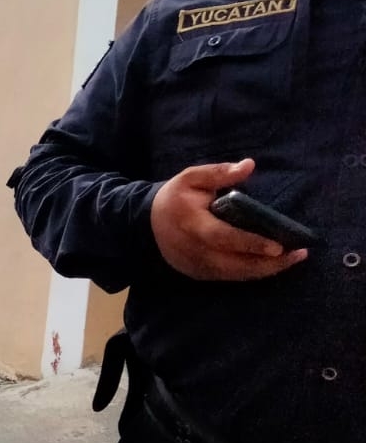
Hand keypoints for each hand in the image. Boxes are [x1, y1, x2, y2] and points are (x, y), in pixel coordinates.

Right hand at [150, 159, 307, 280]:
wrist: (144, 225)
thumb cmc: (174, 198)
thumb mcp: (192, 178)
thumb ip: (219, 172)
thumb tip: (248, 166)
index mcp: (192, 224)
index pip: (223, 237)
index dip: (250, 243)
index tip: (278, 246)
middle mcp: (194, 250)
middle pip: (234, 263)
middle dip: (268, 262)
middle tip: (297, 254)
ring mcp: (195, 265)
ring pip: (234, 274)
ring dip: (264, 270)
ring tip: (291, 259)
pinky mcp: (198, 274)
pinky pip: (229, 277)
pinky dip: (251, 273)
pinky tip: (270, 265)